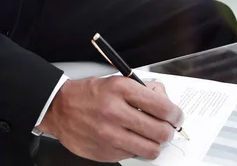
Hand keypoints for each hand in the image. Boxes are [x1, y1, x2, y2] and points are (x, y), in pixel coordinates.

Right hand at [36, 77, 183, 161]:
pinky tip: (131, 138)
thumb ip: (142, 89)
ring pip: (151, 148)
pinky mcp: (106, 151)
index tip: (176, 115)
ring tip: (151, 136)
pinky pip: (134, 154)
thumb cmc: (88, 94)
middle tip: (167, 127)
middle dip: (169, 130)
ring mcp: (110, 134)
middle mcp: (115, 111)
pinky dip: (137, 148)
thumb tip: (164, 99)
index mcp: (120, 89)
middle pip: (160, 130)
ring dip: (156, 143)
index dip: (175, 113)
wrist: (59, 108)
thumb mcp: (116, 81)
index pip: (162, 106)